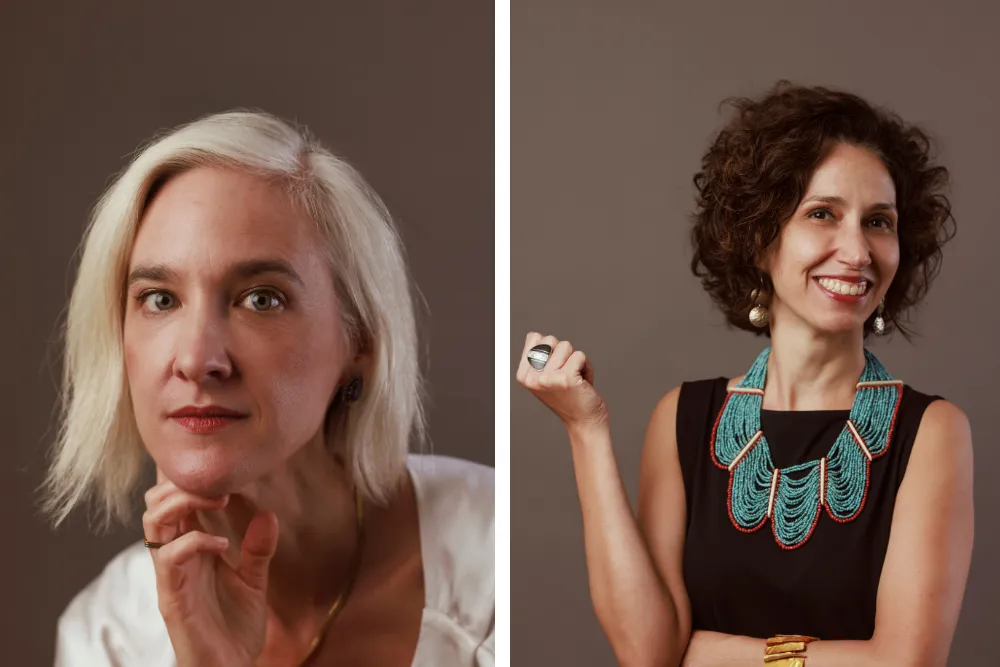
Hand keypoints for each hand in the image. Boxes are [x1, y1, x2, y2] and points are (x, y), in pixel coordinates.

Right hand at [143, 470, 279, 666]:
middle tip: (221, 484)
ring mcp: (171, 577)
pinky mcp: (172, 598)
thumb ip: (258, 548)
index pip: (174, 503)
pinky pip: (169, 558)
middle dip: (182, 483)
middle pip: (155, 503)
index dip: (188, 480)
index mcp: (190, 550)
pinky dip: (195, 542)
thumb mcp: (254, 581)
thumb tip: (268, 513)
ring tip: (220, 500)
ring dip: (184, 502)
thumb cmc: (235, 628)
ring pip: (154, 523)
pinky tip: (223, 545)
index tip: (224, 471)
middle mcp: (175, 558)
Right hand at [516, 332, 608, 433]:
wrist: (584, 422)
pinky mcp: (565, 378)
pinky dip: (587, 367)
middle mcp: (532, 378)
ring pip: (566, 346)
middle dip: (563, 353)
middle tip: (566, 374)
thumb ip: (537, 357)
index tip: (554, 369)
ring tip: (575, 379)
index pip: (535, 338)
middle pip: (550, 339)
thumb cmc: (568, 396)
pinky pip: (580, 355)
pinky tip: (582, 383)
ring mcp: (547, 378)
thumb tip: (533, 335)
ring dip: (576, 360)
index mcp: (523, 375)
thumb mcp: (545, 377)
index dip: (550, 349)